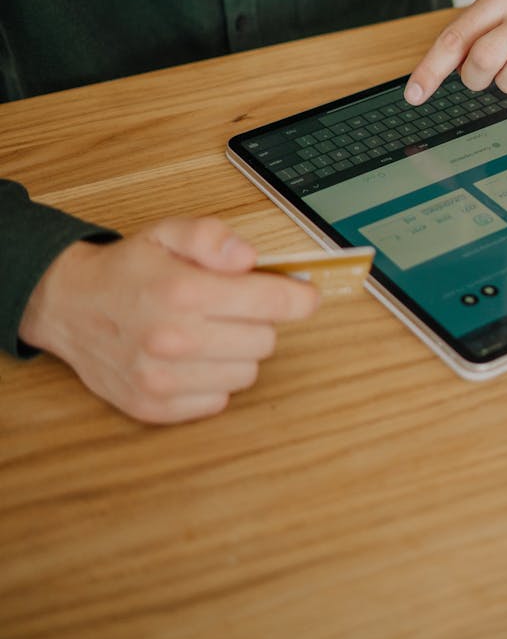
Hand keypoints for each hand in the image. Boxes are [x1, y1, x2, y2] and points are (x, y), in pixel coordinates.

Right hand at [18, 217, 318, 423]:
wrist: (68, 306)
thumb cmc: (126, 270)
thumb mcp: (167, 232)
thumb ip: (212, 237)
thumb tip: (249, 258)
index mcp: (183, 291)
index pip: (270, 304)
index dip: (298, 298)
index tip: (306, 296)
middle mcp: (173, 339)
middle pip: (264, 341)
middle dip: (258, 321)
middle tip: (232, 308)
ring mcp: (162, 379)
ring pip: (246, 374)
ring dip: (237, 353)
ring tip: (209, 332)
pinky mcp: (154, 407)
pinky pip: (218, 401)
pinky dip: (214, 381)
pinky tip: (192, 359)